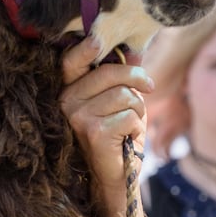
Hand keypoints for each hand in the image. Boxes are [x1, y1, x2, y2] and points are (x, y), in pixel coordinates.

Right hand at [61, 36, 153, 216]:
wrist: (115, 178)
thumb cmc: (118, 136)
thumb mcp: (119, 101)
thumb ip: (122, 78)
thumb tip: (134, 50)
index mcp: (69, 90)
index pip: (73, 60)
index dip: (87, 46)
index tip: (99, 39)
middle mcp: (66, 101)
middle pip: (110, 72)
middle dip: (137, 79)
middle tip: (149, 88)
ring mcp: (77, 116)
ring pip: (125, 95)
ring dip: (139, 110)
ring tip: (130, 125)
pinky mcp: (94, 131)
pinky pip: (130, 115)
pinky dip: (137, 127)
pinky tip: (128, 139)